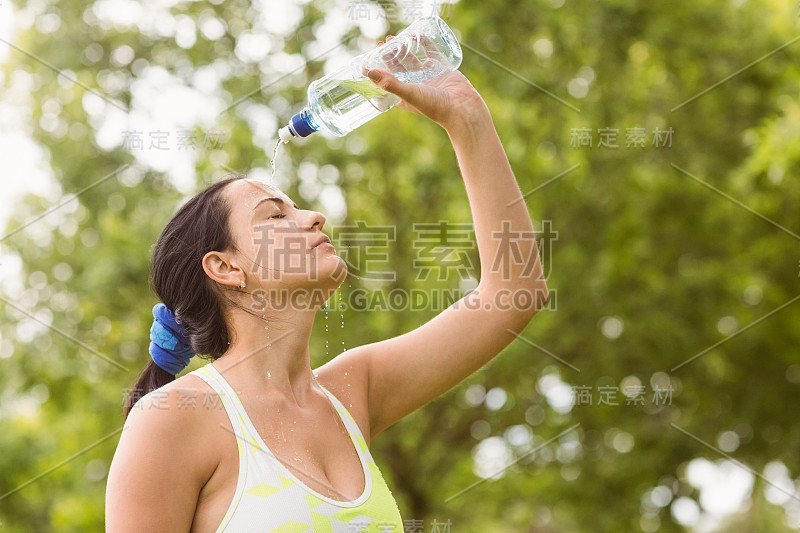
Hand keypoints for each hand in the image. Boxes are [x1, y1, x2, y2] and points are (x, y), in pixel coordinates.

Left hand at [365, 35, 490, 132]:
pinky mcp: (440, 67)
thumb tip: (368, 71)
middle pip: (398, 67)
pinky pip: (430, 52)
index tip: (366, 62)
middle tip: (381, 44)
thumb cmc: (434, 106)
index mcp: (403, 95)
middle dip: (389, 55)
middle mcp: (414, 84)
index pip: (386, 82)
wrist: (462, 107)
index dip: (376, 72)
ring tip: (393, 38)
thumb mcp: (408, 94)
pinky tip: (414, 36)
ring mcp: (427, 75)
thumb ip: (388, 82)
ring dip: (403, 48)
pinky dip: (423, 43)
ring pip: (412, 58)